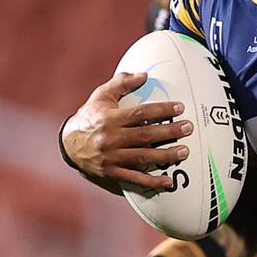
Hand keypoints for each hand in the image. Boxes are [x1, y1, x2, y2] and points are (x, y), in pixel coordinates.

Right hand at [62, 71, 191, 188]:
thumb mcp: (101, 95)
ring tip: (185, 151)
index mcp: (110, 118)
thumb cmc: (90, 116)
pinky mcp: (112, 172)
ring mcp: (112, 158)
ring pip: (143, 157)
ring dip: (166, 155)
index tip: (180, 108)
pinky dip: (152, 182)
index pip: (140, 113)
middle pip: (145, 135)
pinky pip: (135, 178)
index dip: (161, 110)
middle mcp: (111, 138)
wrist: (68, 144)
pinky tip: (168, 181)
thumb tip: (144, 75)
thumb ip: (122, 83)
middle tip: (188, 127)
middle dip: (169, 132)